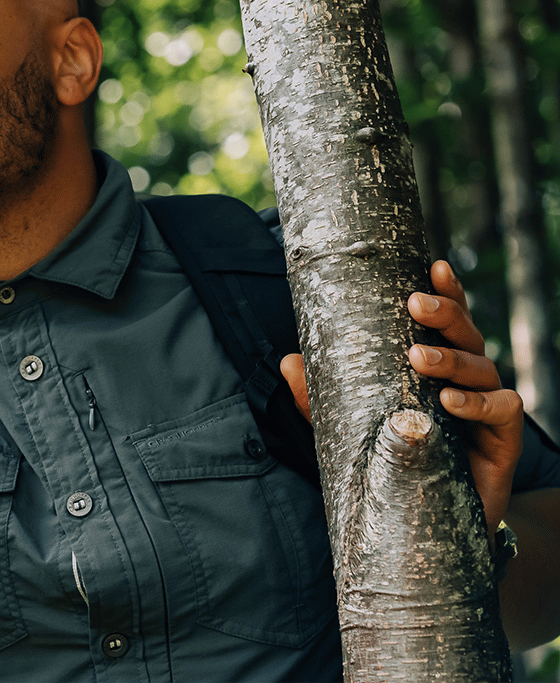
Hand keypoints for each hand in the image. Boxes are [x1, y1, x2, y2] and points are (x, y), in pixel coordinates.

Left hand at [280, 260, 522, 534]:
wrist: (431, 525)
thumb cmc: (392, 457)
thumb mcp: (348, 424)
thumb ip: (318, 397)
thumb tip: (288, 362)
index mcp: (435, 361)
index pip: (446, 318)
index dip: (445, 290)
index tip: (434, 265)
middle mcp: (465, 376)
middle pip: (465, 331)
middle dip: (443, 312)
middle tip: (415, 304)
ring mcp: (486, 406)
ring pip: (482, 366)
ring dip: (451, 358)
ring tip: (419, 359)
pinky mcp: (502, 441)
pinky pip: (502, 410)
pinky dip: (478, 403)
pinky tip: (450, 401)